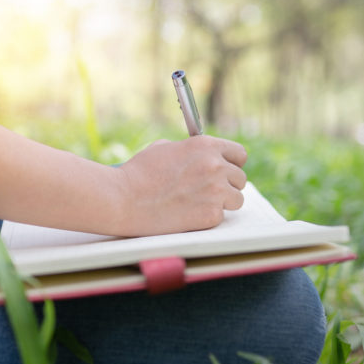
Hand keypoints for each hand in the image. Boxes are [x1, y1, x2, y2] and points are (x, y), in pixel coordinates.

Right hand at [118, 135, 246, 235]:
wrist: (124, 199)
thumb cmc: (138, 173)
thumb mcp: (164, 148)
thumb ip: (190, 151)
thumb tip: (201, 156)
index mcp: (205, 146)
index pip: (240, 154)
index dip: (232, 163)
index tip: (226, 171)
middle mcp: (216, 166)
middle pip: (240, 178)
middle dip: (227, 185)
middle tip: (208, 191)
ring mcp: (216, 191)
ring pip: (236, 199)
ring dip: (222, 203)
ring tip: (199, 204)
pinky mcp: (211, 215)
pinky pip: (221, 217)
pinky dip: (207, 218)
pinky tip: (188, 214)